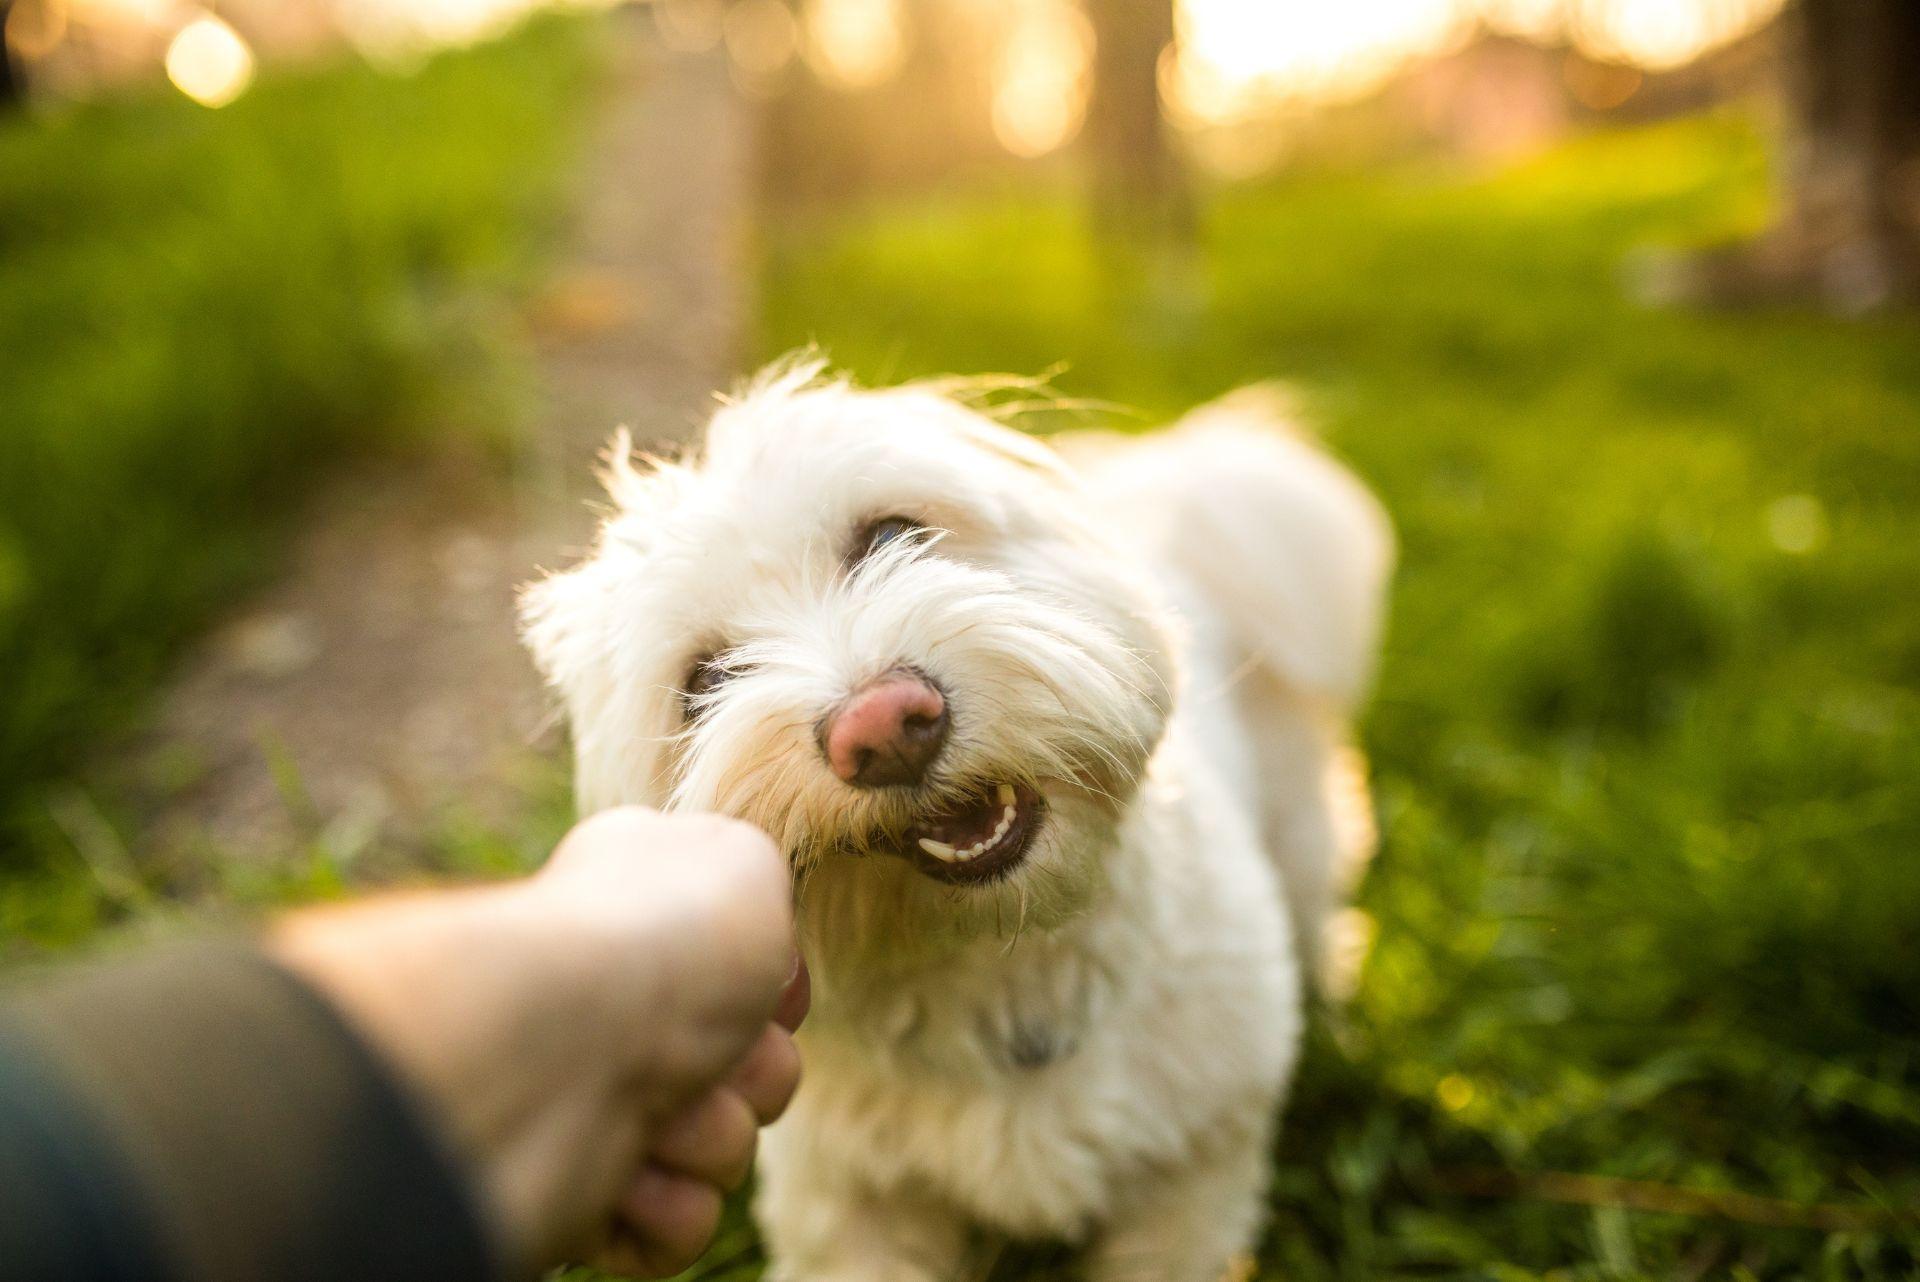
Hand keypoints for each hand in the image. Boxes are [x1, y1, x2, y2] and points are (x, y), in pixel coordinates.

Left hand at [272, 807, 804, 1278]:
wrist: (553, 1043)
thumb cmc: (659, 940)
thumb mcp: (741, 864)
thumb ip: (755, 887)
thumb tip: (749, 953)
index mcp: (641, 914)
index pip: (746, 972)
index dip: (772, 989)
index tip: (769, 991)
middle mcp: (614, 1005)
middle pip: (754, 1068)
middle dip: (757, 1072)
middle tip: (713, 1053)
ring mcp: (593, 1099)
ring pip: (725, 1149)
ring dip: (711, 1135)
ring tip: (657, 1111)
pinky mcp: (581, 1195)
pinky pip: (681, 1224)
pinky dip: (669, 1205)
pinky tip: (631, 1173)